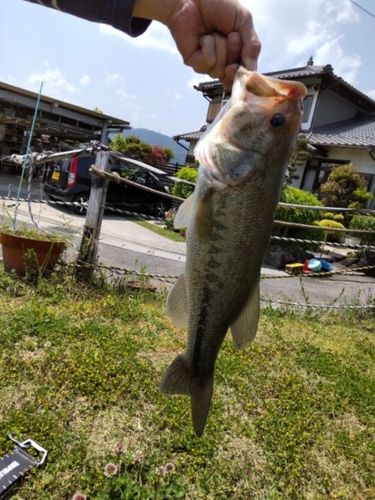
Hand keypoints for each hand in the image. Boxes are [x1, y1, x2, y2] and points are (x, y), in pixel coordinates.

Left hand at [133, 0, 260, 87]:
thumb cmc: (219, 6)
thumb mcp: (243, 21)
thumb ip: (252, 45)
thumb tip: (252, 70)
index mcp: (235, 55)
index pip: (243, 74)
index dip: (245, 72)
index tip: (245, 61)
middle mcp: (221, 63)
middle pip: (233, 74)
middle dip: (234, 51)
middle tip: (230, 35)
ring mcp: (207, 64)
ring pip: (220, 69)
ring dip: (220, 47)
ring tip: (213, 33)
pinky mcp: (194, 61)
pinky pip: (207, 62)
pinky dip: (208, 47)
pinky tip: (202, 38)